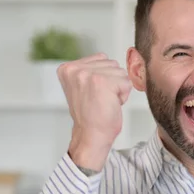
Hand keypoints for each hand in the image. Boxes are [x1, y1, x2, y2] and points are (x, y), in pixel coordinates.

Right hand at [57, 53, 132, 170]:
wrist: (91, 136)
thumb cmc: (92, 115)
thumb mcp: (84, 86)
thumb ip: (92, 70)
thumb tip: (116, 57)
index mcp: (67, 68)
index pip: (102, 59)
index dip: (104, 78)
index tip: (93, 95)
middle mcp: (75, 68)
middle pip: (112, 64)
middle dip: (112, 82)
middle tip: (99, 100)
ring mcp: (87, 74)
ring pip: (120, 72)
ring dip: (118, 89)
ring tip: (104, 101)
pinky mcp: (101, 82)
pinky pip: (126, 83)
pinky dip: (123, 96)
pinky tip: (110, 104)